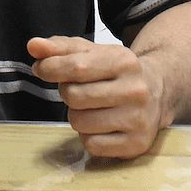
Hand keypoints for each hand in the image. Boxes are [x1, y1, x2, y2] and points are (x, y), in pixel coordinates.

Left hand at [27, 36, 168, 157]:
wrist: (156, 91)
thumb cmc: (114, 70)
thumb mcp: (90, 52)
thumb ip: (59, 47)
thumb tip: (34, 46)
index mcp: (123, 61)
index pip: (77, 67)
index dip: (51, 68)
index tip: (41, 69)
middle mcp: (135, 90)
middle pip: (74, 96)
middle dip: (66, 92)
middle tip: (76, 89)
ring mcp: (138, 119)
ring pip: (79, 122)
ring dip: (76, 115)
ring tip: (90, 107)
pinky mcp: (136, 144)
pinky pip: (91, 145)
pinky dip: (87, 135)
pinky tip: (100, 124)